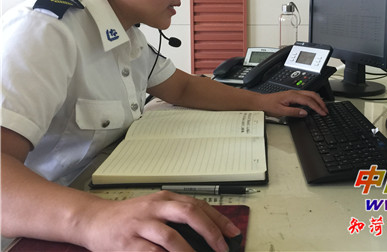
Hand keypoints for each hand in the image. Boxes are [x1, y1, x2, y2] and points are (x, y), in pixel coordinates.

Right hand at [79, 191, 239, 251]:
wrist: (94, 220)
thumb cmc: (128, 217)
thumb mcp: (156, 209)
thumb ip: (177, 217)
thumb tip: (207, 232)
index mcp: (165, 198)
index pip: (198, 205)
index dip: (218, 219)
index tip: (233, 232)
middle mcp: (155, 207)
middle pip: (189, 213)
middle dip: (210, 231)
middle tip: (222, 247)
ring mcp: (141, 224)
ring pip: (171, 235)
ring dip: (189, 250)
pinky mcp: (128, 241)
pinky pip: (151, 251)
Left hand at [258, 89, 327, 117]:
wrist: (260, 102)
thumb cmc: (268, 105)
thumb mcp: (281, 111)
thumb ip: (293, 112)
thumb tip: (305, 112)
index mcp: (292, 96)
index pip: (309, 100)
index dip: (317, 107)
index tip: (322, 112)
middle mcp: (294, 93)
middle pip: (312, 95)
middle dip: (321, 102)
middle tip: (326, 110)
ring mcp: (293, 93)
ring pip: (310, 94)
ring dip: (317, 100)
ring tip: (322, 108)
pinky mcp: (292, 96)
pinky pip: (306, 96)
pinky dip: (312, 100)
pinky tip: (314, 105)